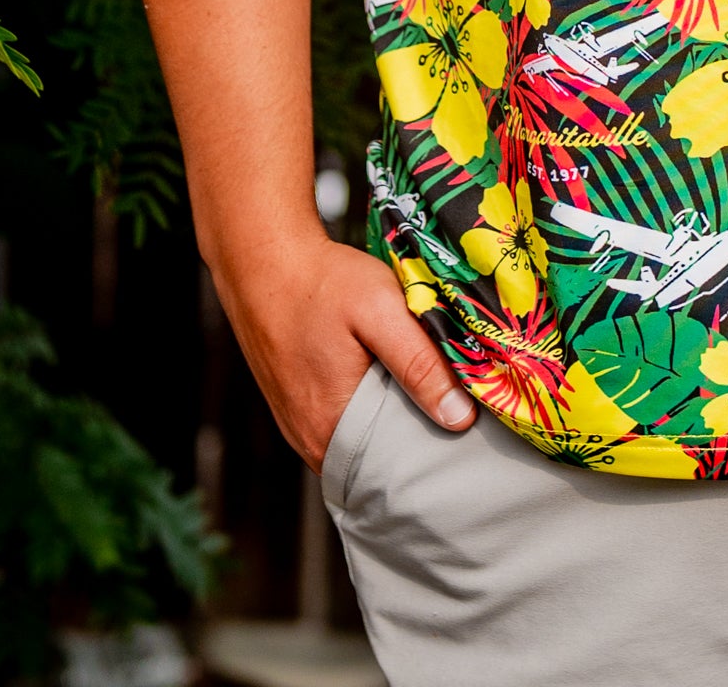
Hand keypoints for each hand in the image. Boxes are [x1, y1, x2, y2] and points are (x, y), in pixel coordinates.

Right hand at [214, 231, 474, 468]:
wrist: (263, 258)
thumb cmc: (319, 282)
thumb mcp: (380, 311)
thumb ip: (419, 363)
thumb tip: (459, 417)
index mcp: (330, 430)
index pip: (395, 469)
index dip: (431, 449)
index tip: (464, 429)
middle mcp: (310, 439)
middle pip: (378, 457)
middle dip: (414, 434)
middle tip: (452, 403)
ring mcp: (299, 424)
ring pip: (360, 438)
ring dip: (390, 417)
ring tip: (422, 387)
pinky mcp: (295, 404)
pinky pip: (342, 421)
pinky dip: (367, 405)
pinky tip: (383, 376)